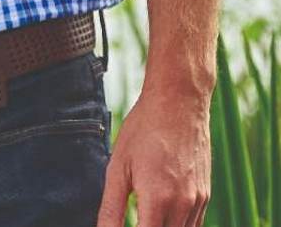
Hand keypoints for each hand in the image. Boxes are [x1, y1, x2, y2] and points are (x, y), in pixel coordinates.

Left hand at [96, 84, 210, 226]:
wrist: (178, 102)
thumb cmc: (143, 130)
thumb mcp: (118, 166)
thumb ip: (111, 208)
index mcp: (158, 200)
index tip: (129, 224)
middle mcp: (182, 205)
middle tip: (136, 218)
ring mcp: (198, 201)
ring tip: (145, 217)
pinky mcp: (206, 195)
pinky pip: (195, 225)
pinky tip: (162, 215)